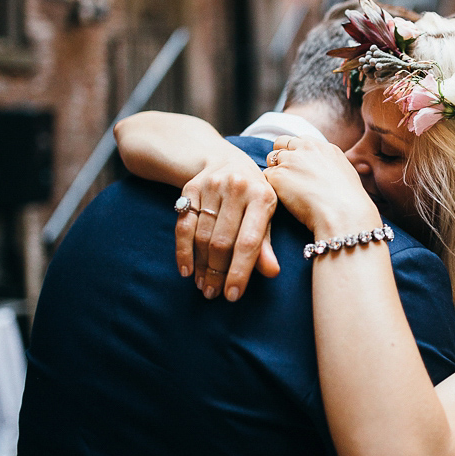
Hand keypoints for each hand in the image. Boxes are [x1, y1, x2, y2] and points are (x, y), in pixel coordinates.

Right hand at [176, 148, 278, 301]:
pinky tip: (186, 270)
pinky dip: (183, 251)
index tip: (233, 295)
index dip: (240, 271)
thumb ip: (266, 243)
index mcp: (262, 196)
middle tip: (215, 294)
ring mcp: (212, 187)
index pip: (250, 241)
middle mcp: (237, 188)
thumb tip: (272, 273)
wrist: (225, 160)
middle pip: (223, 241)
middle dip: (218, 273)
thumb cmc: (253, 195)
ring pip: (202, 236)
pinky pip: (183, 226)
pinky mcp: (190, 189)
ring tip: (204, 286)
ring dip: (201, 266)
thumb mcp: (266, 214)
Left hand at [263, 136, 378, 236]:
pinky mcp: (278, 176)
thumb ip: (329, 166)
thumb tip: (324, 172)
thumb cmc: (348, 202)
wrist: (342, 213)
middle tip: (285, 177)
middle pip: (281, 143)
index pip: (299, 140)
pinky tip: (283, 199)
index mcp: (323, 147)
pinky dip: (271, 187)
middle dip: (280, 156)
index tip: (296, 167)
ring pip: (271, 159)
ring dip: (275, 172)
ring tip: (286, 191)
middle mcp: (306, 149)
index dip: (295, 153)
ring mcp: (290, 160)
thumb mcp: (345, 174)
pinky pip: (266, 177)